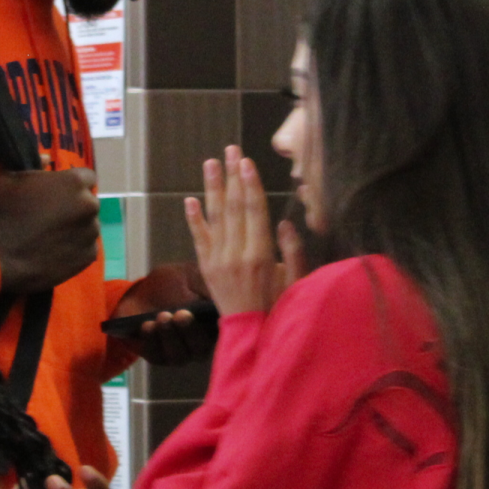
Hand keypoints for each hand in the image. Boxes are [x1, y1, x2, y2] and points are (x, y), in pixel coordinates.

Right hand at [0, 168, 99, 293]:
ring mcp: (92, 231)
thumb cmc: (3, 214)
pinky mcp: (90, 255)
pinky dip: (76, 248)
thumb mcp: (7, 179)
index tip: (59, 192)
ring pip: (89, 225)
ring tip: (52, 236)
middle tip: (53, 216)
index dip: (72, 184)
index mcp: (74, 182)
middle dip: (75, 206)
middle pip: (88, 201)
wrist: (1, 258)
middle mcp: (90, 205)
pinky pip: (86, 247)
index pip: (87, 177)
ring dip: (76, 227)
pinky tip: (56, 250)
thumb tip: (47, 158)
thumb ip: (31, 164)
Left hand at [110, 262, 214, 363]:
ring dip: (170, 335)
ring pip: (179, 355)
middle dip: (190, 331)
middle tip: (181, 314)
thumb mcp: (191, 276)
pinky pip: (156, 355)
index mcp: (217, 324)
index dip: (222, 327)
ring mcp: (182, 353)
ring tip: (162, 316)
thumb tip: (219, 295)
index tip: (215, 317)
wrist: (144, 291)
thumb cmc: (174, 282)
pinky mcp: (159, 356)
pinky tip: (148, 325)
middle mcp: (203, 343)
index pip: (226, 332)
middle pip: (202, 347)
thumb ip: (206, 286)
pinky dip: (151, 340)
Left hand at [185, 145, 305, 315]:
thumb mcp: (298, 285)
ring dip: (212, 187)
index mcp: (261, 256)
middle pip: (233, 207)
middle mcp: (236, 255)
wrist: (251, 339)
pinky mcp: (207, 269)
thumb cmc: (281, 311)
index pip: (254, 211)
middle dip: (232, 176)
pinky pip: (198, 239)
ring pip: (215, 217)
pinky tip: (190, 200)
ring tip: (210, 163)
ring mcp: (218, 261)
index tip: (246, 161)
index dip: (250, 184)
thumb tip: (286, 223)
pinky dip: (194, 219)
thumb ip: (294, 254)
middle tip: (230, 149)